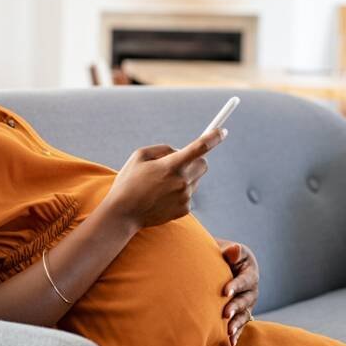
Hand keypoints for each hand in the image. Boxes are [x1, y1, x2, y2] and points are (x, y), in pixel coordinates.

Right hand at [103, 128, 226, 230]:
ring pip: (195, 179)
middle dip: (196, 160)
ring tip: (161, 184)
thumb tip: (180, 151)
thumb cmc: (129, 182)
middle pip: (203, 164)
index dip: (213, 137)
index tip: (222, 131)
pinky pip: (188, 194)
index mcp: (171, 165)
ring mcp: (184, 197)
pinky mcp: (184, 209)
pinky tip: (162, 196)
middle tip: (179, 162)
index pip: (199, 148)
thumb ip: (163, 150)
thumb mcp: (139, 156)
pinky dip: (180, 192)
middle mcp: (182, 181)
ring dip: (185, 177)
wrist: (123, 214)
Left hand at [217, 239, 259, 345]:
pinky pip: (241, 325)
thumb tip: (235, 249)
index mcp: (250, 273)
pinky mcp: (242, 313)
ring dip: (237, 324)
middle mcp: (252, 290)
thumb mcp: (229, 251)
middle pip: (245, 300)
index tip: (224, 292)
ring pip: (244, 315)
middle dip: (235, 307)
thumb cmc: (224, 255)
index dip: (235, 286)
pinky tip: (230, 342)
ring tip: (228, 332)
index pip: (244, 280)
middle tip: (225, 314)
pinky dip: (236, 333)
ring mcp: (248, 303)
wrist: (224, 265)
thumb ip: (231, 252)